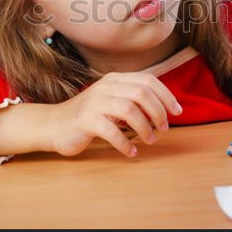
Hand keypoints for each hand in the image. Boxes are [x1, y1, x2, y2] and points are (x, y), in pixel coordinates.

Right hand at [42, 72, 182, 157]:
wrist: (54, 125)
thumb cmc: (89, 116)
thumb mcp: (112, 101)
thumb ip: (132, 99)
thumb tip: (164, 108)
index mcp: (115, 79)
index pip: (148, 80)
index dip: (166, 95)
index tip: (177, 112)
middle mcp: (106, 87)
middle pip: (141, 93)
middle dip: (158, 112)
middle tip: (164, 129)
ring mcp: (95, 102)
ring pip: (129, 110)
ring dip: (145, 127)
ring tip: (150, 140)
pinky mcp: (85, 121)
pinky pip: (111, 131)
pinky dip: (125, 143)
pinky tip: (132, 151)